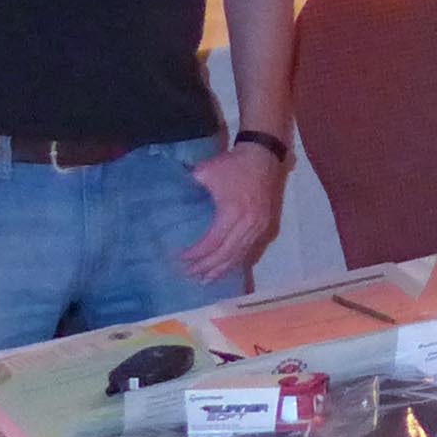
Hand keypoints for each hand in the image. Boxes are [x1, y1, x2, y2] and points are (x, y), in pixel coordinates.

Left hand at [178, 141, 285, 282]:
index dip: (196, 254)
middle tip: (189, 274)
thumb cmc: (233, 164)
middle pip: (225, 255)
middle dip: (206, 267)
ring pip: (239, 256)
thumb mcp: (206, 171)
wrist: (263, 156)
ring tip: (206, 280)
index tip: (180, 258)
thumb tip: (171, 196)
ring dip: (221, 269)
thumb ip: (189, 186)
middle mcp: (247, 225)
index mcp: (232, 212)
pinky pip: (249, 250)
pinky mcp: (265, 226)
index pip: (212, 242)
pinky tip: (226, 268)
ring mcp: (259, 227)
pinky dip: (236, 262)